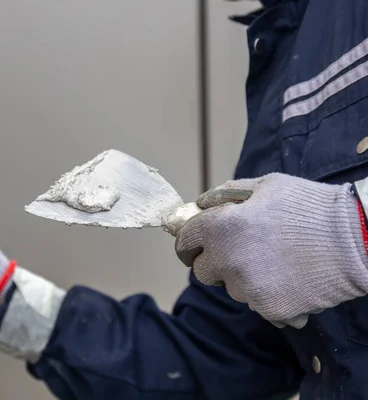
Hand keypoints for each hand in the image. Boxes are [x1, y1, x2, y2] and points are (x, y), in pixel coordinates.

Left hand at [175, 173, 367, 328]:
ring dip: (241, 278)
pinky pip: (255, 303)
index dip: (188, 242)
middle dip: (213, 262)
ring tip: (272, 262)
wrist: (356, 238)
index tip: (193, 246)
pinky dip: (266, 294)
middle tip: (237, 253)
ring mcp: (247, 288)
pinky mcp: (268, 308)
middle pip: (201, 271)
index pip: (184, 241)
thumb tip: (201, 204)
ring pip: (230, 288)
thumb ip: (226, 195)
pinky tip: (287, 279)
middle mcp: (227, 260)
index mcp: (221, 227)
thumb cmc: (308, 206)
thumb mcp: (265, 186)